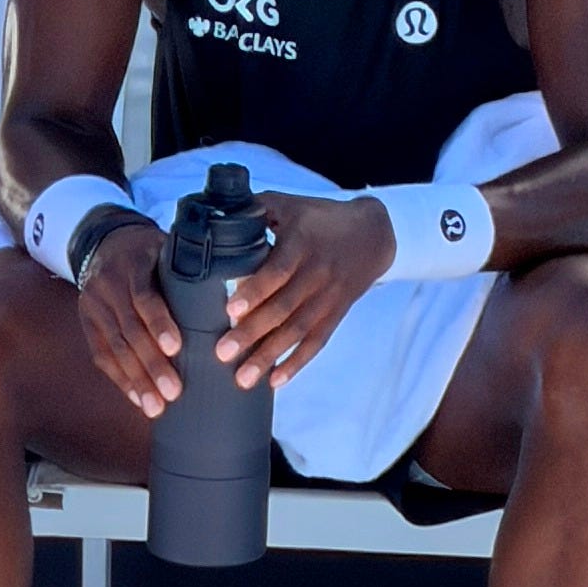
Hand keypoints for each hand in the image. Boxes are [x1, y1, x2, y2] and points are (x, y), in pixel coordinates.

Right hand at [75, 221, 183, 418]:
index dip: (159, 323)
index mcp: (135, 263)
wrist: (107, 242)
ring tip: (156, 407)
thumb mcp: (170, 251)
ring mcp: (94, 303)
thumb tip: (236, 307)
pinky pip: (101, 355)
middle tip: (173, 392)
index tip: (176, 348)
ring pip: (115, 347)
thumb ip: (192, 273)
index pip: (145, 296)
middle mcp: (109, 283)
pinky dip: (121, 379)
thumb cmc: (154, 254)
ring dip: (136, 380)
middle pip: (130, 329)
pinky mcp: (87, 321)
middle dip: (151, 364)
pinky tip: (138, 399)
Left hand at [219, 194, 393, 388]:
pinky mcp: (335, 314)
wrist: (372, 235)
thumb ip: (254, 209)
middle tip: (222, 353)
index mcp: (301, 243)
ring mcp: (328, 297)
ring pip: (297, 331)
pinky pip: (316, 342)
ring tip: (242, 379)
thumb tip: (214, 217)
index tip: (230, 308)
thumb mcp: (289, 205)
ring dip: (269, 356)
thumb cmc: (320, 218)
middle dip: (252, 333)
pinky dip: (297, 363)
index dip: (255, 290)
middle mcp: (317, 274)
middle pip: (283, 308)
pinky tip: (275, 381)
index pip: (278, 271)